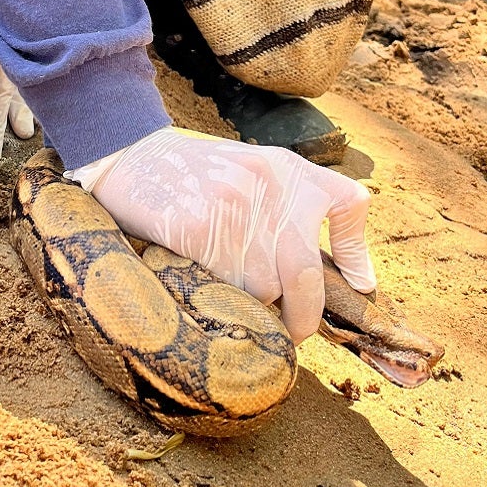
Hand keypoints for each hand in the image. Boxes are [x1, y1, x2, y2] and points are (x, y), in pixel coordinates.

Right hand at [69, 127, 376, 341]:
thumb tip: (346, 272)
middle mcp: (270, 184)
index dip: (356, 251)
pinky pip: (224, 287)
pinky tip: (202, 283)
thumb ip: (292, 208)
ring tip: (229, 292)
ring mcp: (234, 207)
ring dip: (250, 305)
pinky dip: (219, 298)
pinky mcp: (198, 229)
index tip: (358, 285)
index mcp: (288, 168)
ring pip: (263, 289)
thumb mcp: (253, 172)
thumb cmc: (192, 174)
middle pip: (306, 274)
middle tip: (293, 334)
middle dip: (303, 316)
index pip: (349, 202)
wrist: (128, 152)